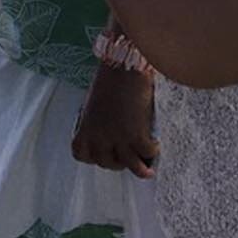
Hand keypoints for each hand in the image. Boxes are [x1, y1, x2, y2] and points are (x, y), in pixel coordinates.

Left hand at [72, 63, 158, 177]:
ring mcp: (117, 137)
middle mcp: (98, 135)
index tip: (104, 155)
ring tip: (147, 170)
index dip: (93, 157)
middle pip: (106, 163)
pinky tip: (156, 146)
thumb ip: (99, 122)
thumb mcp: (95, 104)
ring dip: (140, 170)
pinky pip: (147, 153)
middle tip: (129, 158)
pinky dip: (153, 152)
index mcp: (84, 126)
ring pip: (129, 165)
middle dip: (118, 163)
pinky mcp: (136, 134)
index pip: (81, 155)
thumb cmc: (110, 80)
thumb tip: (110, 135)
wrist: (124, 67)